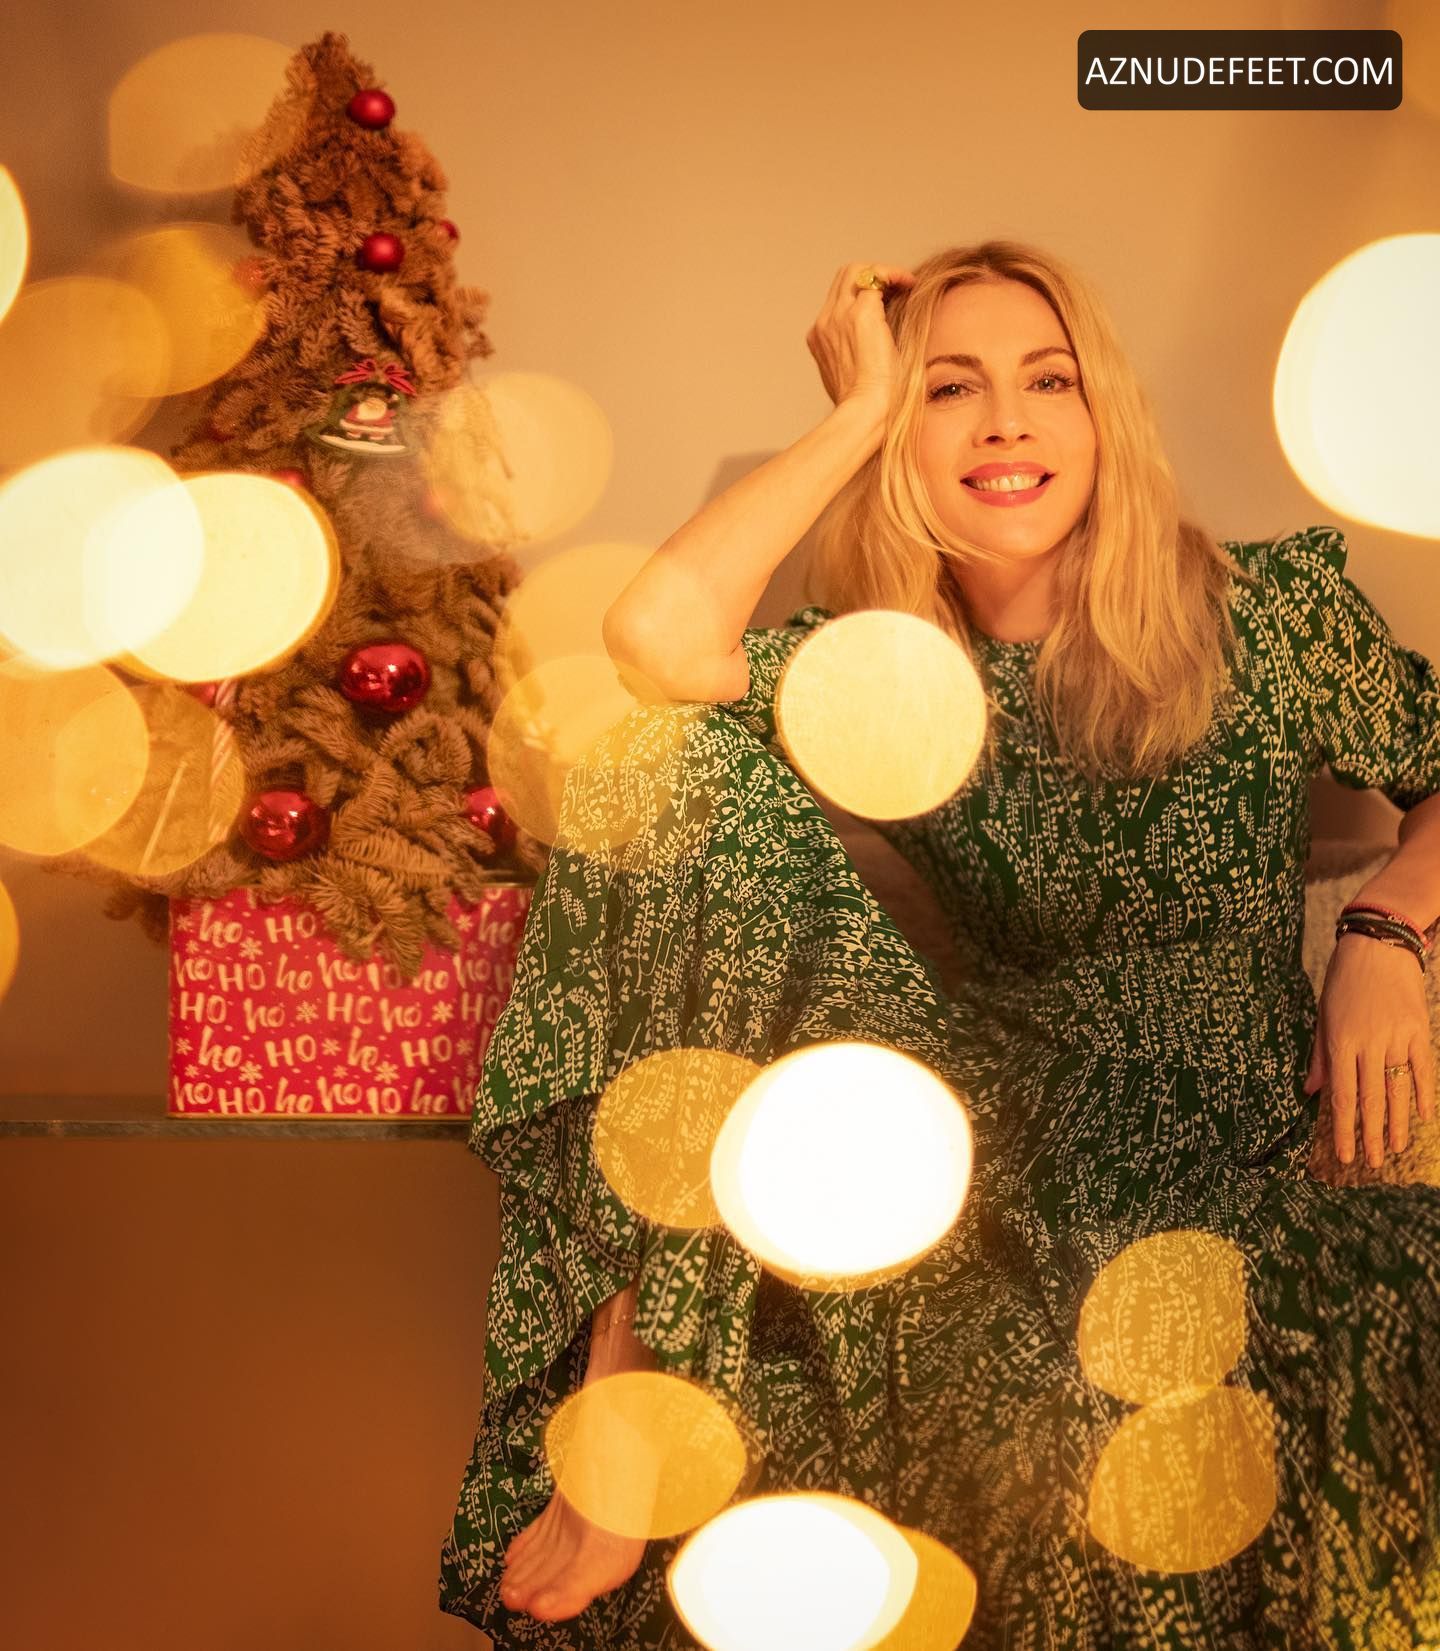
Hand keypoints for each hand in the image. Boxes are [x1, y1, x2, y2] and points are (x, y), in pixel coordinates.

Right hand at [805, 261, 914, 418]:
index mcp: (820, 340)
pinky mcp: (861, 315)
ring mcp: (839, 317)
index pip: (837, 301)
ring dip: (882, 273)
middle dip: (871, 277)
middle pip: (843, 279)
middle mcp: (825, 324)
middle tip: (896, 288)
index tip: (886, 303)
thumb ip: (857, 358)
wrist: (866, 413)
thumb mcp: (854, 378)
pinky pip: (875, 278)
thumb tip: (880, 351)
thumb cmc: (867, 406)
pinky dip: (893, 275)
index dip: (861, 294)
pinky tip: (910, 285)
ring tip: (904, 284)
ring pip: (856, 272)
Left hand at [1305, 932, 1434, 1166]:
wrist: (1379, 946)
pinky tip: (1423, 1117)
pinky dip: (1423, 1094)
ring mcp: (1396, 1038)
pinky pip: (1422, 1069)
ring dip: (1398, 1123)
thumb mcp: (1323, 1015)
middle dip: (1371, 1135)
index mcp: (1340, 1041)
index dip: (1344, 1128)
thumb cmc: (1344, 981)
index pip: (1341, 1095)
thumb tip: (1310, 1092)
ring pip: (1398, 1089)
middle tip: (1371, 1164)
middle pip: (1371, 1098)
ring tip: (1396, 1149)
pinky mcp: (1419, 1031)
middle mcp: (1368, 1043)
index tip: (1345, 1154)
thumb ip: (1319, 1055)